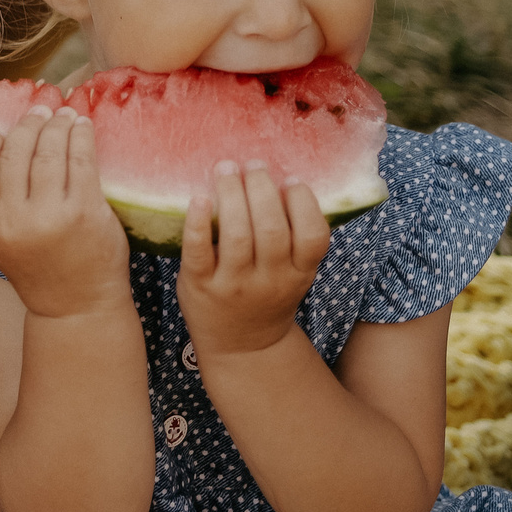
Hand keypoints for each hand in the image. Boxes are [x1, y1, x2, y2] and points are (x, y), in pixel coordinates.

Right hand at [0, 106, 130, 321]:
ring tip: (63, 113)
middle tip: (41, 109)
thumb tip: (6, 141)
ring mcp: (50, 216)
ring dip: (56, 124)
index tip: (3, 133)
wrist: (77, 308)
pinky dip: (81, 136)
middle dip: (28, 123)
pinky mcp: (84, 211)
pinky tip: (82, 127)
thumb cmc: (41, 267)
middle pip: (14, 153)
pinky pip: (80, 160)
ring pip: (47, 151)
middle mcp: (14, 220)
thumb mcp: (2, 240)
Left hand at [177, 162, 327, 359]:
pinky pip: (198, 251)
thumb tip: (281, 176)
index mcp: (299, 273)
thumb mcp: (294, 273)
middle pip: (272, 230)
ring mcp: (234, 285)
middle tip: (253, 165)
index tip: (291, 179)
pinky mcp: (200, 286)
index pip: (313, 236)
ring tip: (226, 169)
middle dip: (262, 189)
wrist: (242, 346)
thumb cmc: (268, 294)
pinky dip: (198, 222)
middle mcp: (270, 281)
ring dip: (231, 195)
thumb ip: (293, 237)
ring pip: (237, 236)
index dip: (304, 203)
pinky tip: (199, 198)